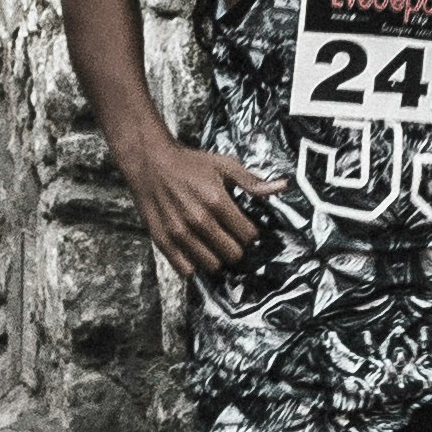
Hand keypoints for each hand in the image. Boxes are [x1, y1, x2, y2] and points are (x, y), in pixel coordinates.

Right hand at [123, 129, 267, 280]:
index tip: (243, 226)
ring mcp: (179, 233)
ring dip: (215, 256)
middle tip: (227, 235)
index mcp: (217, 201)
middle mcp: (199, 220)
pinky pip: (186, 270)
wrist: (149, 161)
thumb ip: (252, 182)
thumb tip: (282, 187)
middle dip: (235, 246)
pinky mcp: (162, 241)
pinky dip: (193, 264)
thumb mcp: (224, 165)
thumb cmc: (189, 163)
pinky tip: (194, 249)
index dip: (249, 232)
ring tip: (211, 242)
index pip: (248, 236)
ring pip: (212, 265)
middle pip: (233, 255)